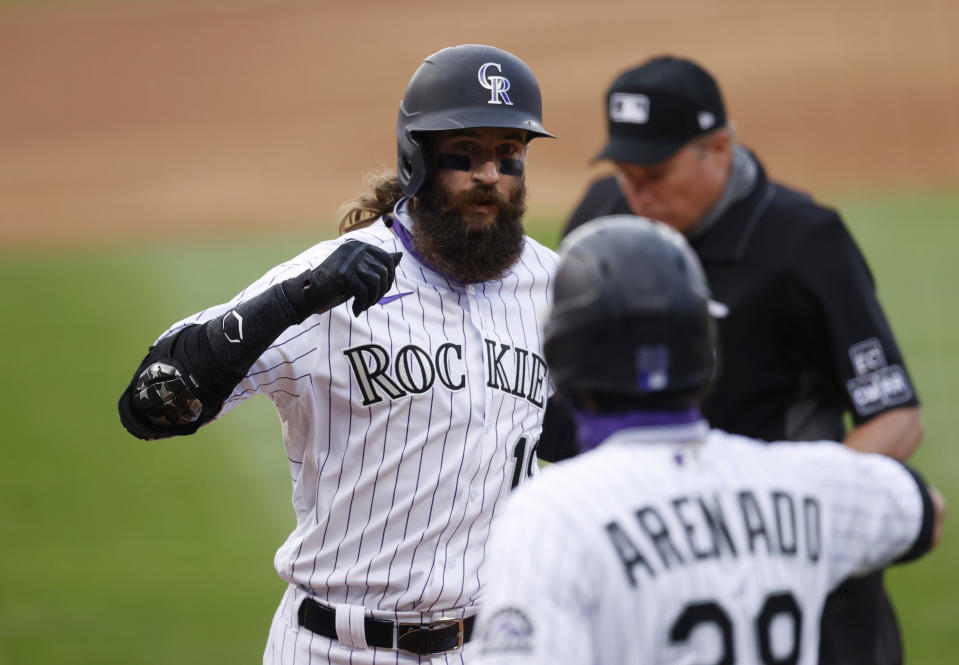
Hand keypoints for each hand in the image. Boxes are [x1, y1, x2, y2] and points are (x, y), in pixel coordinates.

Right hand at [285, 241, 402, 317]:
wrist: (310, 294)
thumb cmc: (336, 284)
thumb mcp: (360, 273)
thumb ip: (378, 264)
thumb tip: (400, 255)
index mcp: (359, 246)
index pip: (387, 260)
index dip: (389, 279)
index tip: (380, 292)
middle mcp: (355, 249)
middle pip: (383, 272)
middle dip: (381, 291)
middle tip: (370, 302)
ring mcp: (348, 260)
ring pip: (376, 282)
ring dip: (372, 299)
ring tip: (364, 306)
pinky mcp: (343, 274)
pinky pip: (364, 292)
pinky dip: (363, 304)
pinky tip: (357, 311)